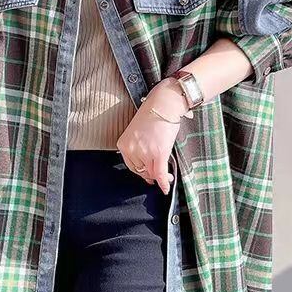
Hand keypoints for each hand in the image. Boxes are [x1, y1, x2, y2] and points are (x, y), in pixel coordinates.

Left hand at [116, 79, 189, 194]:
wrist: (163, 104)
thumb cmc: (153, 115)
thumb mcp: (137, 132)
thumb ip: (138, 147)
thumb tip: (146, 165)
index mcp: (124, 144)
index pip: (132, 165)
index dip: (141, 172)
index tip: (147, 175)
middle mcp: (132, 149)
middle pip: (142, 171)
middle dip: (151, 175)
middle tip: (159, 176)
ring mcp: (145, 152)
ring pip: (152, 172)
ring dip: (160, 177)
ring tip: (166, 175)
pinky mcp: (158, 154)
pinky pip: (160, 173)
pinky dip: (164, 183)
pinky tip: (166, 187)